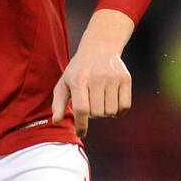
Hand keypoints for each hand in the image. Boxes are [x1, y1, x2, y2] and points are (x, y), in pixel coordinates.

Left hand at [52, 9, 132, 137]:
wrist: (100, 47)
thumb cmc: (78, 70)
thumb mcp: (64, 83)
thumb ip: (58, 103)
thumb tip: (56, 121)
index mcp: (78, 80)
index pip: (82, 109)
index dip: (81, 125)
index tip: (81, 133)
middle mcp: (96, 78)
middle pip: (97, 113)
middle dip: (92, 115)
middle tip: (90, 103)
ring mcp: (112, 77)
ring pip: (110, 111)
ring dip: (105, 112)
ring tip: (100, 100)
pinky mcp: (125, 78)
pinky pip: (125, 106)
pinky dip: (118, 111)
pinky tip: (112, 103)